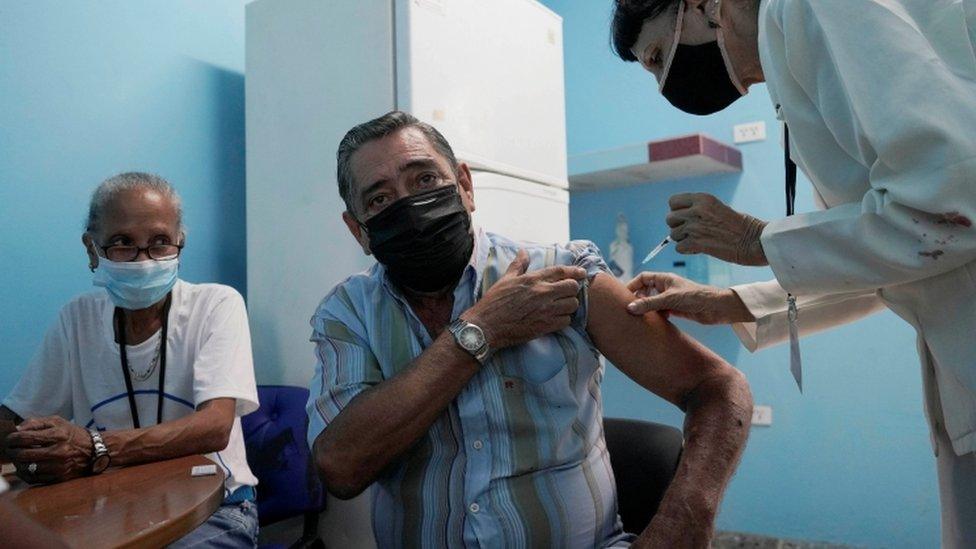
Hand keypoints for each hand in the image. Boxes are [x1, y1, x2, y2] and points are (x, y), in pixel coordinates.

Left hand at [5, 416, 92, 483]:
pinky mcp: (59, 477)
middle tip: (10, 449)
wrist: (94, 450)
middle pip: (23, 454)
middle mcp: (59, 451)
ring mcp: (59, 466)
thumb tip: (16, 430)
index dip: (12, 438)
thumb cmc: (71, 434)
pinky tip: (25, 467)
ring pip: (26, 468)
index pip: (26, 438)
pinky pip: (33, 478)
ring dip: (17, 463)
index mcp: (58, 435)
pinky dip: (25, 473)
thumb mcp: (57, 422)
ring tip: (18, 457)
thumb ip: (35, 423)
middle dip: (12, 451)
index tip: (9, 439)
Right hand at [463, 249, 586, 348]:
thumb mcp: (505, 280)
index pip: (561, 271)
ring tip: (562, 307)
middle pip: (572, 287)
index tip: (582, 273)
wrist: (486, 326)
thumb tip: (524, 251)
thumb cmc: (494, 302)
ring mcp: (545, 310)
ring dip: (569, 305)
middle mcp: (542, 292)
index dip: (575, 271)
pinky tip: (556, 319)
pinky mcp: (545, 326)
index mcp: (533, 279)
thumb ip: (518, 265)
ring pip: (572, 304)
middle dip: (572, 289)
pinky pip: (566, 321)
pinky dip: (563, 320)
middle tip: (567, 293)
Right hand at [626, 272, 754, 324]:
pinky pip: (660, 312)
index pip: (642, 278)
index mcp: (664, 278)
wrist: (717, 308)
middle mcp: (666, 287)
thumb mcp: (669, 299)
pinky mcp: (676, 309)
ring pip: (653, 303)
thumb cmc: (696, 296)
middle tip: (629, 310)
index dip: (632, 285)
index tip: (623, 296)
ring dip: (647, 310)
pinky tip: (654, 323)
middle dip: (637, 299)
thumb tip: (629, 307)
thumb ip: (649, 303)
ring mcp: (670, 299)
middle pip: (646, 291)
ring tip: (639, 318)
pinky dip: (656, 317)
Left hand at [666, 193, 768, 265]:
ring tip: (700, 239)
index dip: (677, 211)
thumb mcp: (717, 207)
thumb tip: (680, 217)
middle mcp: (696, 210)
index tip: (686, 217)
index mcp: (702, 198)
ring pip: (673, 235)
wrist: (754, 241)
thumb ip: (698, 209)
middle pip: (669, 218)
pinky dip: (687, 250)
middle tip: (692, 231)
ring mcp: (695, 227)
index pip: (672, 201)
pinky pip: (678, 248)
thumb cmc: (740, 225)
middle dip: (678, 226)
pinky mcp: (696, 243)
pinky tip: (700, 248)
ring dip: (683, 239)